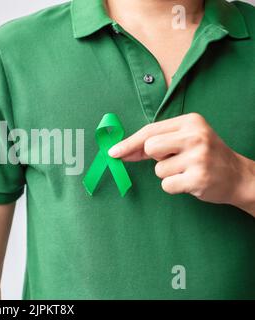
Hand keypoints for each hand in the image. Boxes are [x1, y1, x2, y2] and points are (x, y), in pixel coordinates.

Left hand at [108, 113, 254, 215]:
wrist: (238, 176)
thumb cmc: (205, 156)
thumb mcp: (186, 139)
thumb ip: (155, 142)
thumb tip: (120, 151)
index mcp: (191, 122)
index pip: (150, 130)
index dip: (129, 143)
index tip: (113, 152)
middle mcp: (195, 136)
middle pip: (150, 147)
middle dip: (156, 158)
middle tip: (175, 159)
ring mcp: (198, 157)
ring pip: (158, 169)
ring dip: (167, 174)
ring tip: (187, 171)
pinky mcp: (198, 178)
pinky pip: (167, 185)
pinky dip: (174, 186)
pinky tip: (190, 181)